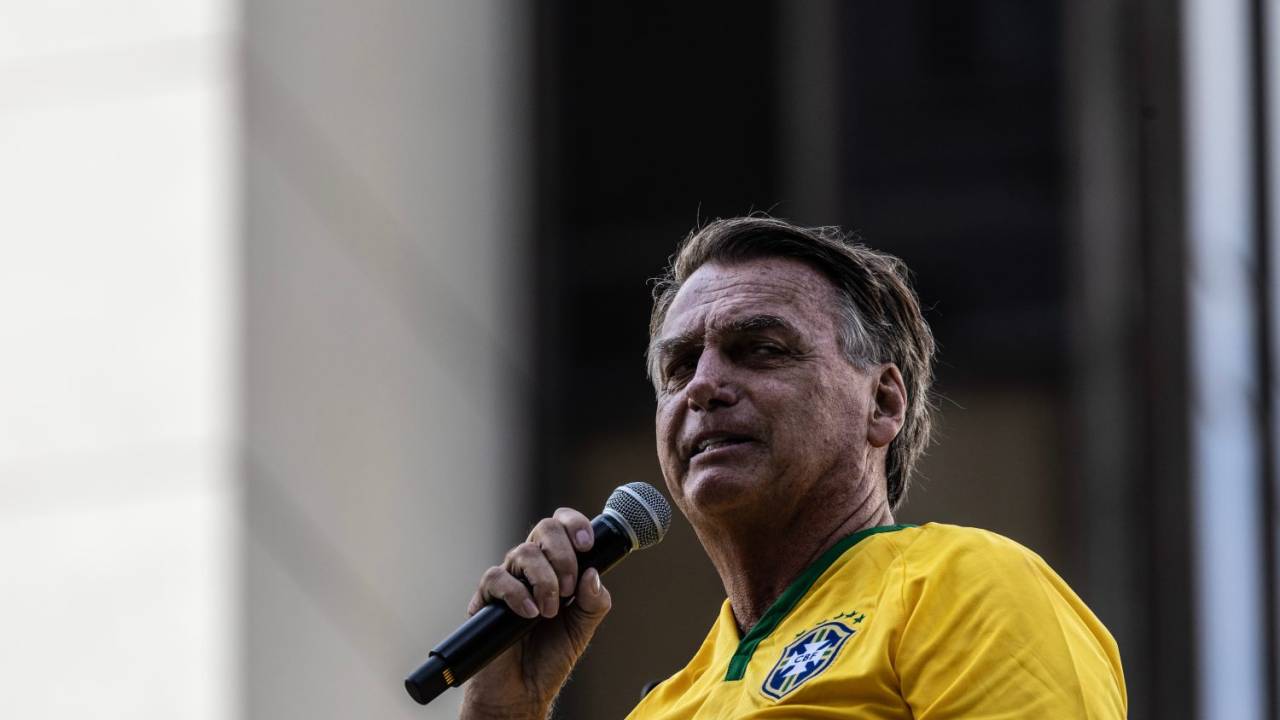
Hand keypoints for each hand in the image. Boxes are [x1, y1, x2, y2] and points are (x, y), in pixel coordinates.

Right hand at [458, 508, 612, 719]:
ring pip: (523, 553)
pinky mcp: (486, 599)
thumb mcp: (583, 627)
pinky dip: (517, 594)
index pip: (562, 527)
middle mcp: (531, 567)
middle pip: (544, 529)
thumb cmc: (550, 656)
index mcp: (556, 566)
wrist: (523, 690)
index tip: (588, 544)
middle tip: (569, 588)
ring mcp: (508, 581)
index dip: (574, 525)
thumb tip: (593, 573)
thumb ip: (594, 601)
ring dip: (544, 580)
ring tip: (550, 611)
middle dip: (563, 554)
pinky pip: (497, 579)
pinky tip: (530, 614)